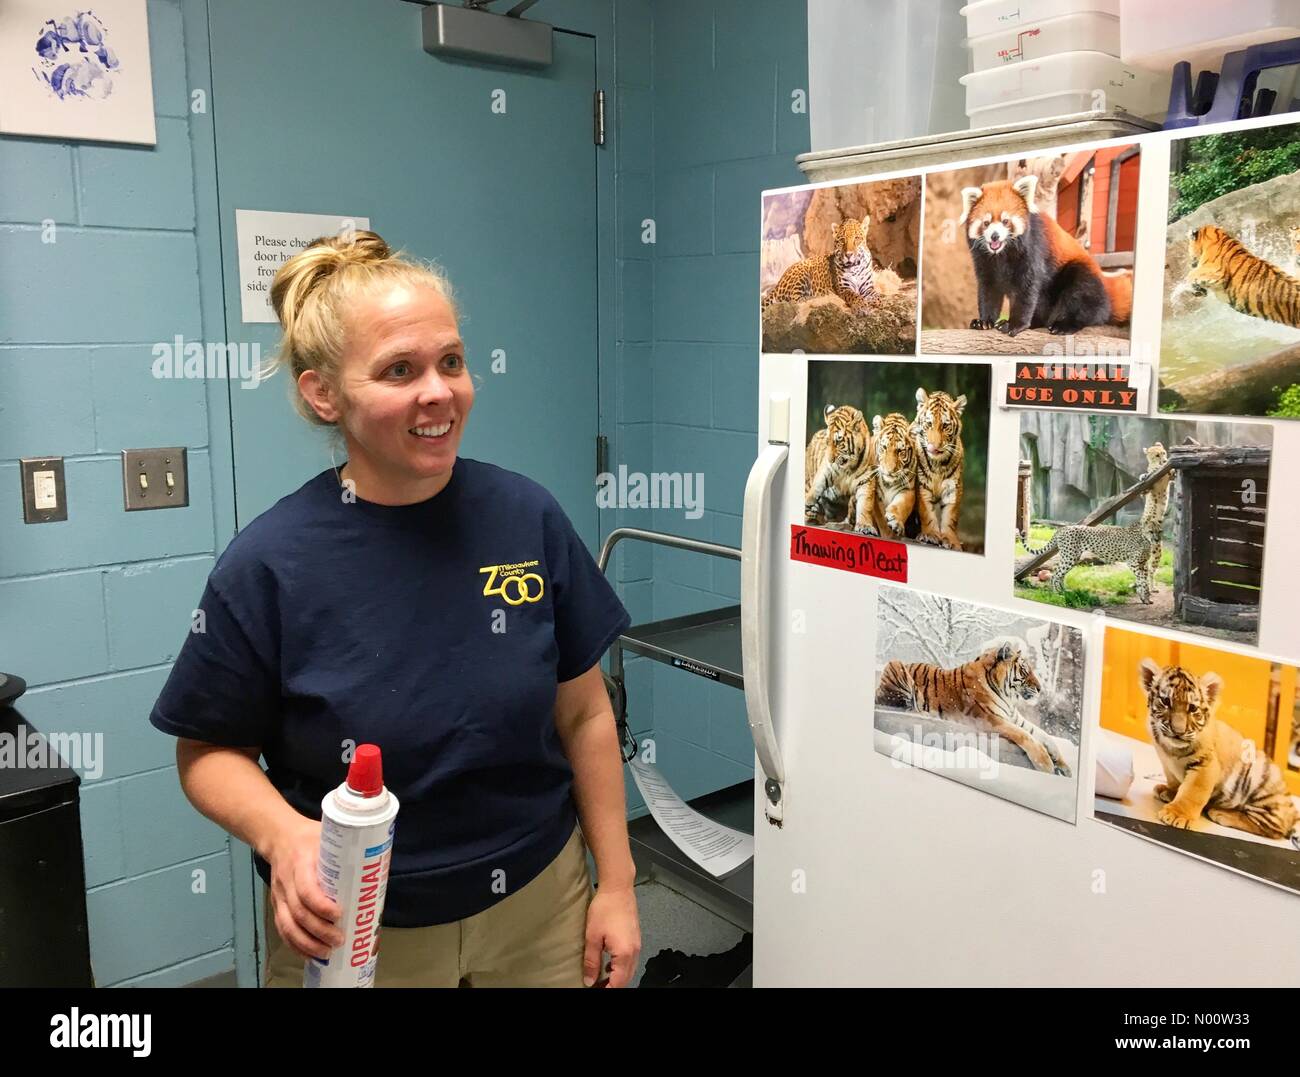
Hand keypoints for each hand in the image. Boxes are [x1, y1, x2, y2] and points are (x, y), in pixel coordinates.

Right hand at [266, 815, 343, 960]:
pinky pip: (282, 929)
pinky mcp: (277, 905)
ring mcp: (280, 895)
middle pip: (299, 913)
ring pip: (288, 926)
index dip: (322, 906)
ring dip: (307, 943)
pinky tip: (310, 954)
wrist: (279, 836)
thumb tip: (378, 868)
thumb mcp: (329, 837)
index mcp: (301, 862)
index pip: (307, 890)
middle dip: (319, 931)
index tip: (339, 914)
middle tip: (339, 940)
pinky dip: (295, 945)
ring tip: (327, 953)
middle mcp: (287, 881)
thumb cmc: (311, 838)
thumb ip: (348, 851)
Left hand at [582, 884, 640, 986]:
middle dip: (612, 986)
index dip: (607, 989)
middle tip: (596, 986)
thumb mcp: (592, 937)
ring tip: (601, 978)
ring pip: (630, 970)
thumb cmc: (604, 909)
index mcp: (624, 954)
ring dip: (617, 977)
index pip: (618, 983)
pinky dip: (621, 967)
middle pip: (626, 979)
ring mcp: (637, 945)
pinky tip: (609, 964)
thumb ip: (591, 961)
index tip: (594, 989)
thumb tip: (589, 981)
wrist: (618, 888)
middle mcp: (634, 952)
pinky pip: (630, 960)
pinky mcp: (635, 938)